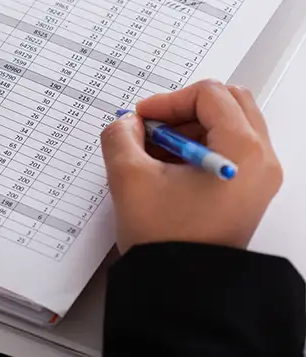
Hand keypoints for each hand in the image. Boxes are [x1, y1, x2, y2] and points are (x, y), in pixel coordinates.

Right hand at [100, 80, 281, 252]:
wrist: (181, 287)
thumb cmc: (167, 241)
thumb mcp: (129, 177)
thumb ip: (121, 136)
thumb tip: (128, 123)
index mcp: (243, 151)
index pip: (209, 94)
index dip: (168, 101)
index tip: (142, 120)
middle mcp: (261, 161)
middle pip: (228, 103)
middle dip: (183, 110)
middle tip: (153, 130)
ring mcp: (258, 177)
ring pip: (228, 124)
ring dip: (189, 129)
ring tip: (156, 154)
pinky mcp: (247, 191)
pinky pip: (228, 149)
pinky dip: (198, 148)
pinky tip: (168, 169)